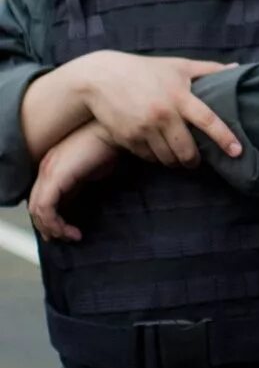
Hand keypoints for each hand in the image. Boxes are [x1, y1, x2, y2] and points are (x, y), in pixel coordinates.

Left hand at [29, 126, 121, 241]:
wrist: (114, 129)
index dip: (49, 216)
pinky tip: (70, 230)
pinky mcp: (55, 177)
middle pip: (35, 204)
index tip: (61, 229)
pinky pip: (46, 208)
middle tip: (61, 238)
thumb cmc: (112, 143)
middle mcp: (46, 168)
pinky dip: (55, 223)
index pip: (42, 196)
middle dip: (47, 226)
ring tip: (69, 236)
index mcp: (55, 165)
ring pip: (37, 209)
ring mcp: (49, 171)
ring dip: (52, 228)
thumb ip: (82, 182)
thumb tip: (79, 199)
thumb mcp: (95, 168)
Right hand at [72, 51, 243, 167]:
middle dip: (193, 160)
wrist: (101, 77)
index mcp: (180, 96)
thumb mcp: (178, 65)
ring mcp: (144, 128)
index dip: (224, 137)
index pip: (208, 120)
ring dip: (175, 161)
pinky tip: (158, 150)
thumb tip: (236, 67)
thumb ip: (208, 69)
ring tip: (178, 157)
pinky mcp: (127, 138)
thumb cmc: (145, 70)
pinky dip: (155, 157)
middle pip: (186, 149)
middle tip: (196, 161)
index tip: (237, 151)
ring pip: (167, 158)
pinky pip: (148, 157)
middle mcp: (163, 115)